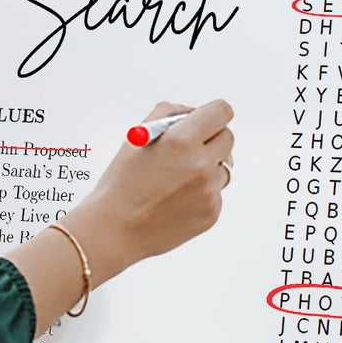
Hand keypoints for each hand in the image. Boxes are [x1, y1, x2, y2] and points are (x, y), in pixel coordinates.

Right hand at [65, 99, 234, 279]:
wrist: (113, 230)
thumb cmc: (121, 182)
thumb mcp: (136, 137)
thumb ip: (168, 114)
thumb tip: (194, 113)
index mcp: (181, 140)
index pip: (221, 112)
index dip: (214, 114)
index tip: (208, 120)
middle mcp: (200, 164)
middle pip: (228, 138)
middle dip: (212, 139)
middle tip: (194, 147)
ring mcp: (209, 191)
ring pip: (223, 168)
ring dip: (207, 169)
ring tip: (175, 182)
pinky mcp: (211, 212)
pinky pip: (215, 193)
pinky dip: (201, 194)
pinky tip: (175, 202)